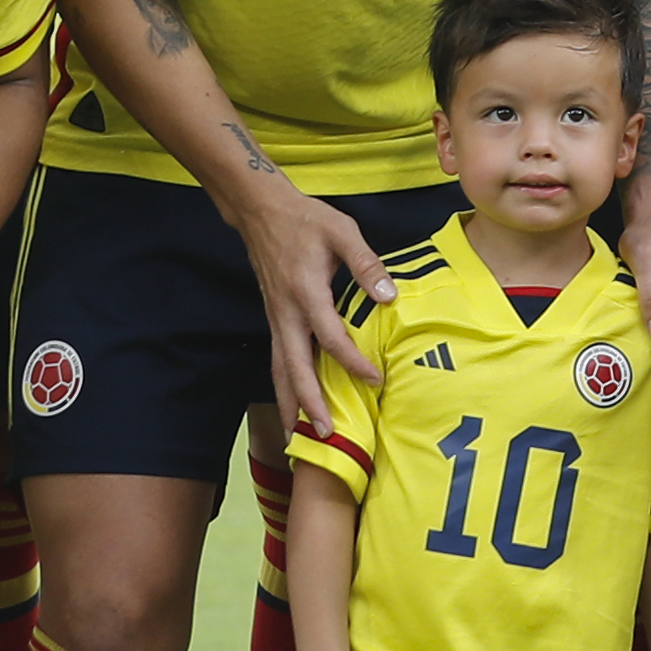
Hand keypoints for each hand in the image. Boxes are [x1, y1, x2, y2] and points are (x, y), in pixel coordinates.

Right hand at [234, 178, 390, 439]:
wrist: (262, 212)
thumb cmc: (306, 220)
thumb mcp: (342, 231)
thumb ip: (366, 264)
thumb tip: (389, 296)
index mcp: (306, 292)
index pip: (330, 337)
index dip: (353, 361)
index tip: (375, 379)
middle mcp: (286, 313)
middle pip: (295, 367)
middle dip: (311, 403)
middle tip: (327, 435)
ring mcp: (276, 319)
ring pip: (280, 370)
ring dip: (291, 403)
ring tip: (300, 437)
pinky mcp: (275, 320)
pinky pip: (278, 360)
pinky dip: (285, 386)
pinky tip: (294, 405)